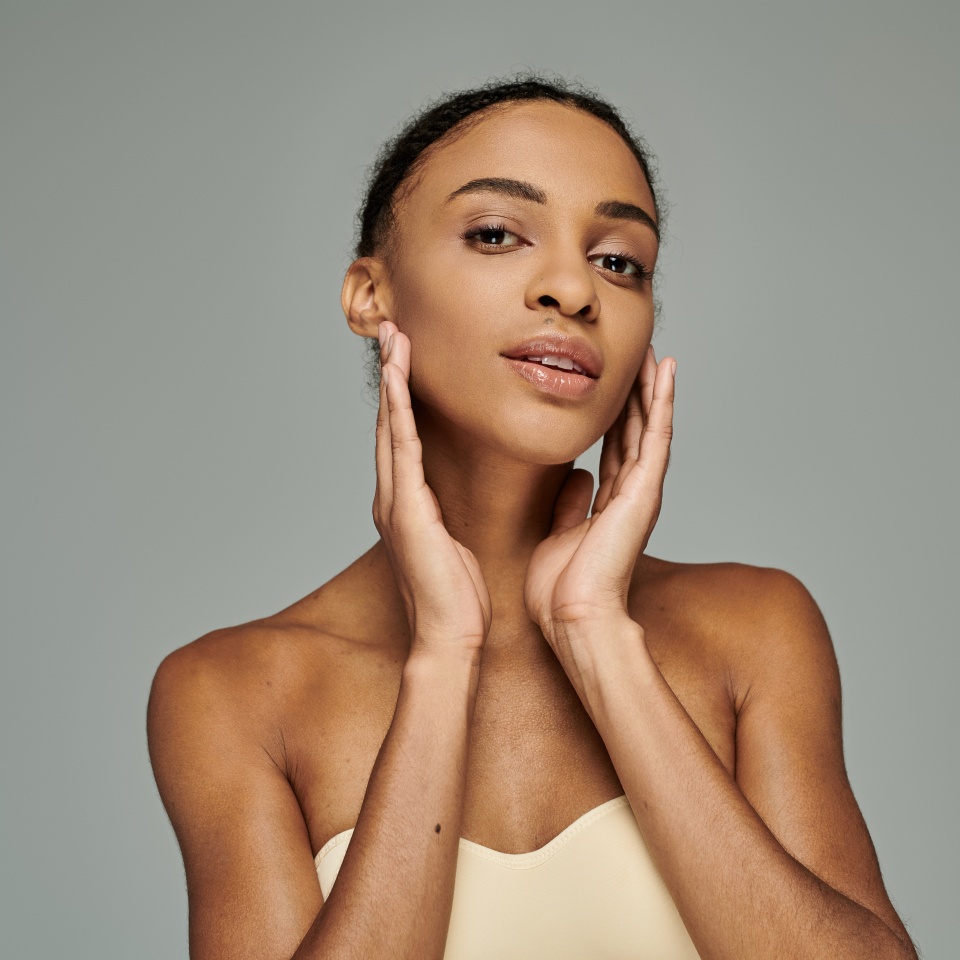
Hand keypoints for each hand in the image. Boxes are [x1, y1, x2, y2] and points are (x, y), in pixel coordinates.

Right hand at [374, 321, 492, 655]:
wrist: (449, 637)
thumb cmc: (458, 598)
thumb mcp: (461, 545)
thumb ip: (460, 513)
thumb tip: (474, 495)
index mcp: (409, 504)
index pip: (405, 438)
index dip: (404, 397)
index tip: (410, 360)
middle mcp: (394, 497)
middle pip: (391, 423)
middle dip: (391, 376)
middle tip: (393, 332)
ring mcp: (394, 501)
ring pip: (391, 426)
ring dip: (391, 380)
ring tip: (393, 338)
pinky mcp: (405, 508)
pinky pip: (401, 448)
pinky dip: (397, 410)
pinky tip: (397, 379)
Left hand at [523, 346, 675, 656]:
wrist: (573, 614)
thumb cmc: (562, 588)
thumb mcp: (560, 534)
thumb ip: (570, 505)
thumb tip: (575, 479)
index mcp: (610, 504)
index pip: (616, 447)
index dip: (616, 414)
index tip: (614, 384)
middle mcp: (631, 494)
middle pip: (636, 431)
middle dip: (637, 394)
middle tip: (638, 356)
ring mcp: (642, 491)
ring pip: (649, 426)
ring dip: (652, 388)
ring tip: (653, 352)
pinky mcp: (645, 490)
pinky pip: (656, 435)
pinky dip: (661, 401)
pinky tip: (664, 371)